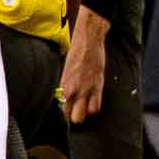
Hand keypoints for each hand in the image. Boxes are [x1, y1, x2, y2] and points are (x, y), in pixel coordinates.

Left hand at [59, 7, 110, 123]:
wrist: (88, 42)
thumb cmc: (74, 53)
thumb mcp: (63, 69)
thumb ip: (63, 84)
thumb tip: (60, 94)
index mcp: (62, 85)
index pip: (60, 109)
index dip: (61, 113)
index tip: (63, 112)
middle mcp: (73, 90)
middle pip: (72, 117)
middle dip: (72, 116)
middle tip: (72, 111)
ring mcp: (87, 89)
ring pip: (84, 115)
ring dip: (83, 113)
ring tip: (82, 107)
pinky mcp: (98, 86)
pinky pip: (96, 107)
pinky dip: (93, 107)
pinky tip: (90, 102)